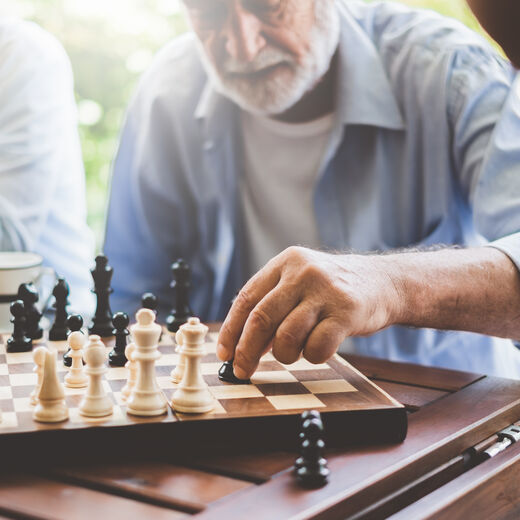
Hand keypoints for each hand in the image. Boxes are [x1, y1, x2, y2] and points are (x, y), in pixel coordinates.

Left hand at [217, 246, 401, 379]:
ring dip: (284, 355)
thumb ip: (272, 307)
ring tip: (293, 352)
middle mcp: (303, 272)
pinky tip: (318, 348)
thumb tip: (239, 344)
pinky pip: (316, 348)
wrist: (382, 282)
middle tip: (242, 371)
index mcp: (285, 263)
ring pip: (286, 337)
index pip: (246, 298)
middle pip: (261, 319)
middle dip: (247, 351)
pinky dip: (312, 357)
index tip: (225, 354)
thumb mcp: (300, 284)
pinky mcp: (347, 312)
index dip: (231, 330)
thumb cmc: (331, 291)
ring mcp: (326, 291)